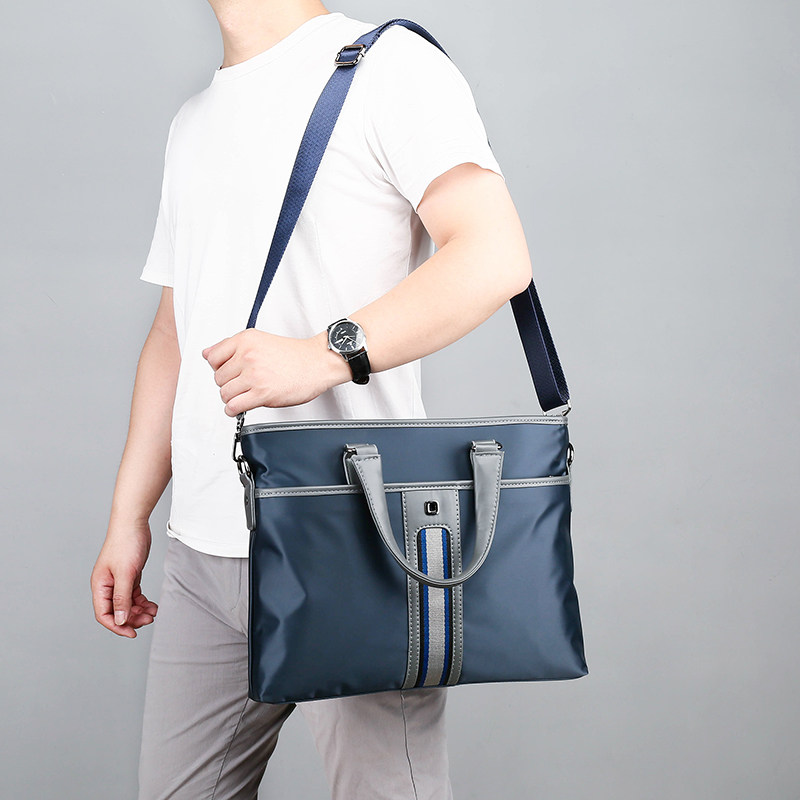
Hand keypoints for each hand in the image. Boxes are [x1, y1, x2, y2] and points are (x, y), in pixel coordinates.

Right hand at [90, 522, 157, 638]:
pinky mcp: (130, 576)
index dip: (117, 626)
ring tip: (153, 612)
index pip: (104, 614)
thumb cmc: (126, 544)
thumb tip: (119, 620)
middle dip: (132, 618)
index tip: (133, 633)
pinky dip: (142, 602)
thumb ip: (122, 598)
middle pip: (117, 611)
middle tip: (149, 619)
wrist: (134, 523)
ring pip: (127, 604)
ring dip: (139, 611)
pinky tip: (152, 605)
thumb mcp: (126, 573)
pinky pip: (134, 595)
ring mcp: (118, 581)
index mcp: (100, 586)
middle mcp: (107, 586)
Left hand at [202, 328, 346, 415]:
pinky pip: (234, 406)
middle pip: (218, 378)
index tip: (229, 372)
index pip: (212, 357)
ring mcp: (254, 375)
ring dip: (232, 398)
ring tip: (244, 395)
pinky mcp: (262, 393)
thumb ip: (232, 346)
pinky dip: (233, 410)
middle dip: (228, 384)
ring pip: (224, 393)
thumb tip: (207, 354)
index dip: (219, 368)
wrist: (318, 363)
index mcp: (246, 340)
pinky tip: (241, 406)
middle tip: (243, 385)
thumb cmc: (295, 355)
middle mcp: (248, 356)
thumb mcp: (260, 340)